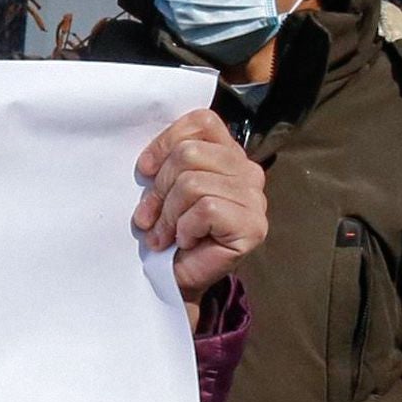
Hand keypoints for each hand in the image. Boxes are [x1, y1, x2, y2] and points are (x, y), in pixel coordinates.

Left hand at [134, 109, 266, 301]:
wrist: (175, 279)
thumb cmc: (169, 232)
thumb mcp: (164, 187)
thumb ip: (168, 163)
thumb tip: (148, 163)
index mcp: (228, 154)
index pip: (202, 122)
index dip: (166, 142)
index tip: (146, 170)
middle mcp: (248, 172)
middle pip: (189, 153)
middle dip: (160, 188)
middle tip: (149, 216)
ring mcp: (255, 199)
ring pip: (193, 183)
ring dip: (168, 214)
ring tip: (163, 234)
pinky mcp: (253, 226)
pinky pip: (206, 209)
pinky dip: (185, 228)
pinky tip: (186, 241)